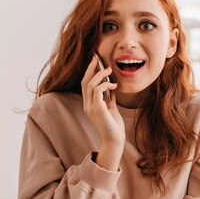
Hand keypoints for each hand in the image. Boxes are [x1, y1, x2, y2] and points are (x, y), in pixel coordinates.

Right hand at [81, 55, 124, 169]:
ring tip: (109, 69)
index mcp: (89, 104)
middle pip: (84, 81)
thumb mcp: (111, 109)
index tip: (96, 62)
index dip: (89, 72)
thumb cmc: (113, 127)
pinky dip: (105, 84)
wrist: (114, 141)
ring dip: (100, 74)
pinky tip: (113, 85)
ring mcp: (90, 107)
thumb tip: (111, 88)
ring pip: (90, 84)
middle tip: (97, 57)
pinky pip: (97, 90)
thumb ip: (109, 99)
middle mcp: (87, 105)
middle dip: (91, 68)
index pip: (85, 84)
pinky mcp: (97, 109)